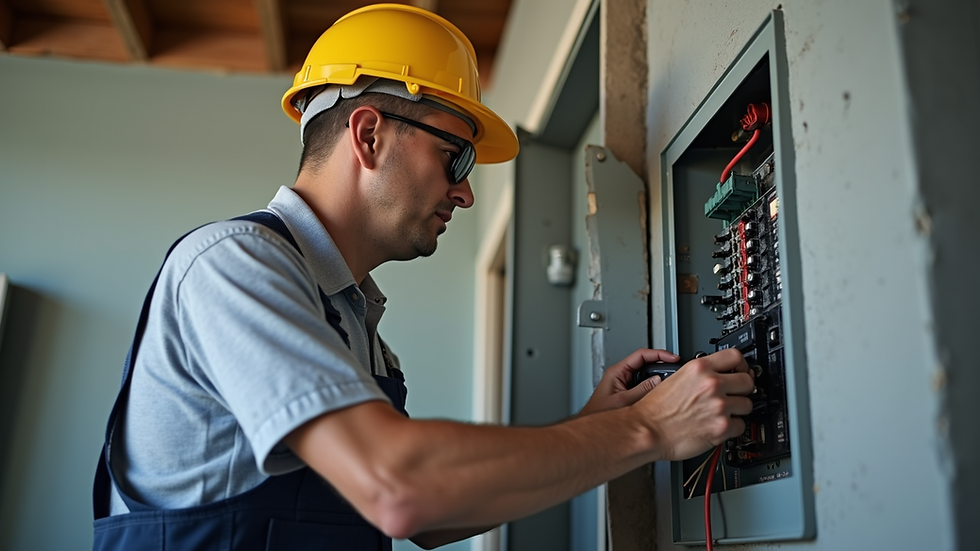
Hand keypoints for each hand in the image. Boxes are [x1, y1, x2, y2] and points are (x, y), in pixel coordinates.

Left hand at [579, 348, 680, 415]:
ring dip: (658, 380)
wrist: (593, 431)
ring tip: (671, 384)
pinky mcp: (629, 394)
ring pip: (646, 377)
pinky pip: (645, 388)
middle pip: (646, 364)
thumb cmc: (598, 414)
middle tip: (675, 371)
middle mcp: (621, 376)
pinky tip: (662, 396)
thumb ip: (642, 390)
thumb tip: (660, 381)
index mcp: (617, 372)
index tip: (672, 358)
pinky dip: (654, 390)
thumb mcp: (623, 401)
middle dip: (661, 367)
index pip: (641, 355)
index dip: (659, 354)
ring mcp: (625, 385)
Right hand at [633, 348, 753, 460]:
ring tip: (723, 413)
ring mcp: (719, 406)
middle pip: (747, 380)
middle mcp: (712, 384)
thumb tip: (718, 374)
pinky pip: (740, 425)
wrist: (647, 430)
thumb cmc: (655, 409)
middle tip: (735, 394)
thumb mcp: (675, 377)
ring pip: (747, 404)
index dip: (741, 365)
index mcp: (699, 368)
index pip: (735, 356)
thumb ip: (700, 373)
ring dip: (737, 410)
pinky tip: (719, 426)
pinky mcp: (722, 427)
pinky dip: (732, 428)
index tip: (741, 370)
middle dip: (742, 389)